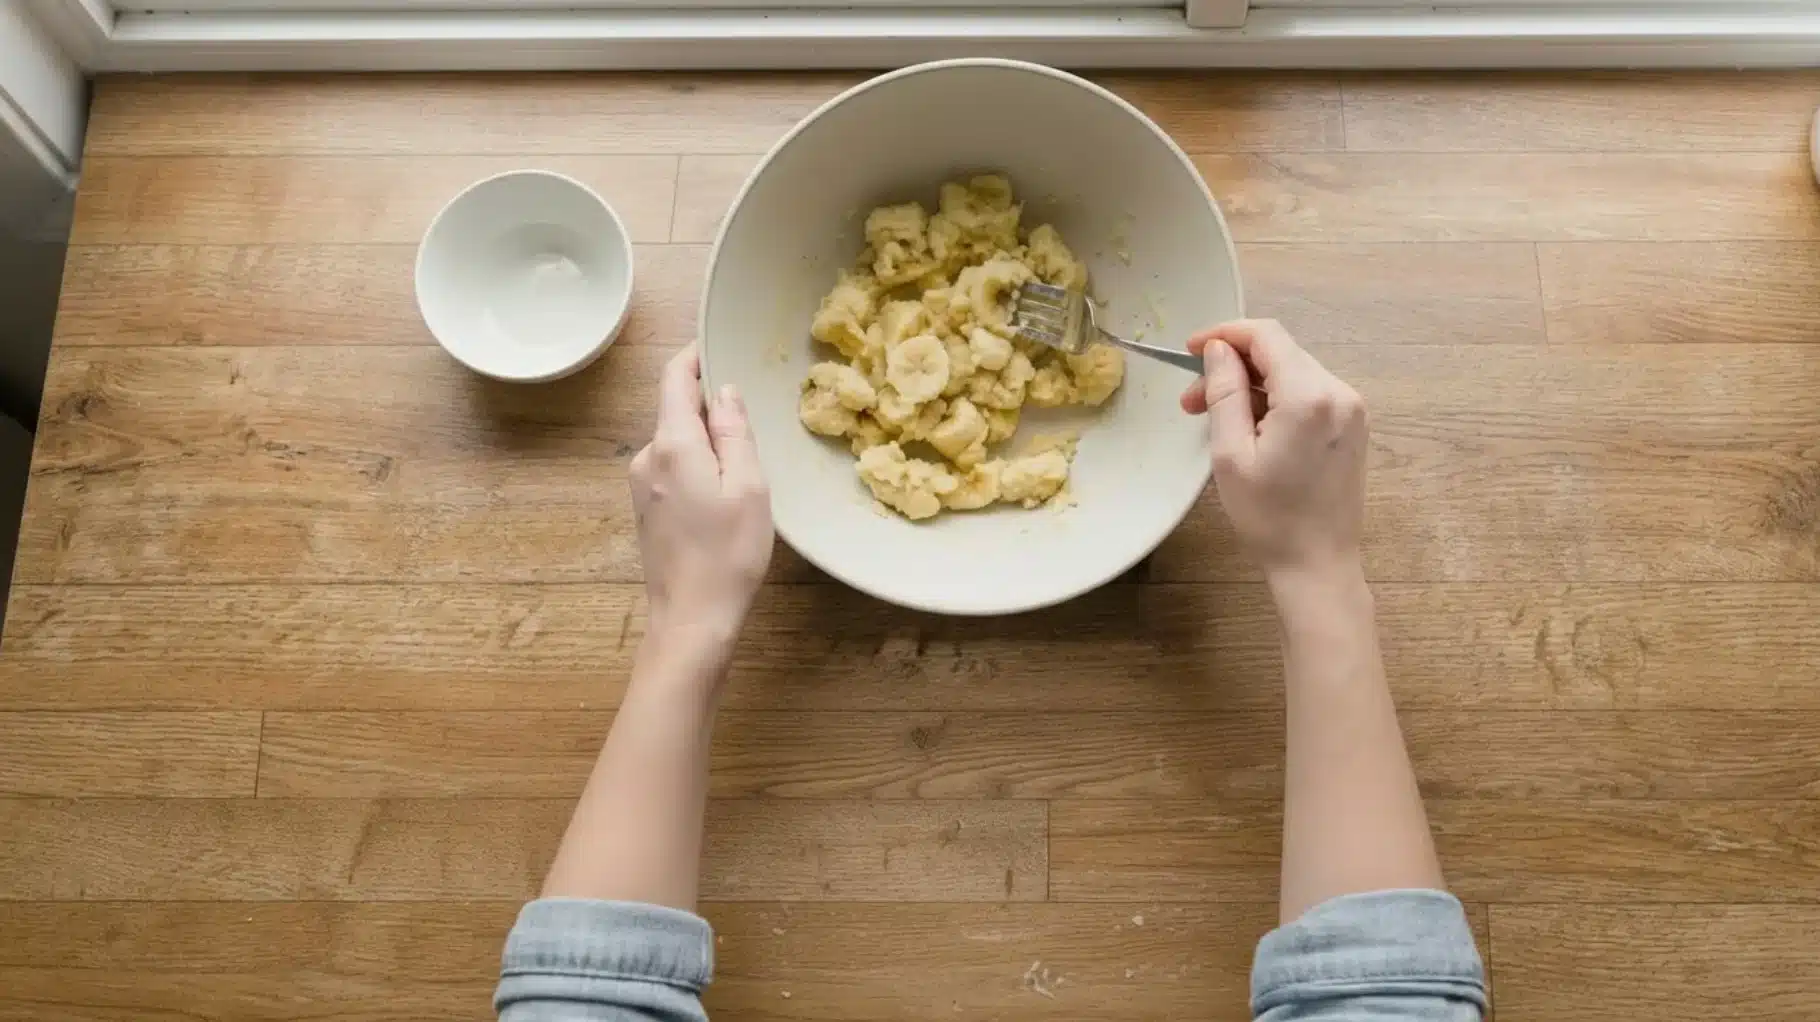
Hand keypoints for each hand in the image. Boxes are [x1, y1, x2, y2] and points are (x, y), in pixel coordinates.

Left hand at [631, 346, 774, 649]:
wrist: (691, 620)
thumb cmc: (728, 554)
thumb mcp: (749, 487)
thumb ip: (736, 433)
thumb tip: (724, 391)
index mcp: (673, 444)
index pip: (675, 378)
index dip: (696, 355)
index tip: (721, 342)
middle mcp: (648, 457)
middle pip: (677, 410)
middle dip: (711, 405)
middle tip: (754, 416)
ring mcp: (642, 485)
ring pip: (678, 443)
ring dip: (708, 442)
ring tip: (746, 465)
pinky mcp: (646, 510)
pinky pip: (674, 469)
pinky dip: (699, 467)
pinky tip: (724, 495)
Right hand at [1180, 319, 1367, 579]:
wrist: (1318, 565)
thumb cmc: (1269, 518)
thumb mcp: (1231, 454)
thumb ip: (1224, 392)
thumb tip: (1217, 350)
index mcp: (1309, 396)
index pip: (1266, 336)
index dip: (1224, 333)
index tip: (1190, 350)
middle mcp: (1339, 392)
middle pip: (1280, 352)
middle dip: (1232, 366)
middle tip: (1192, 400)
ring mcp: (1352, 409)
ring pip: (1293, 372)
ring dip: (1252, 385)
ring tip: (1215, 418)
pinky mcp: (1353, 426)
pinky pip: (1309, 394)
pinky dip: (1276, 399)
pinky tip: (1250, 426)